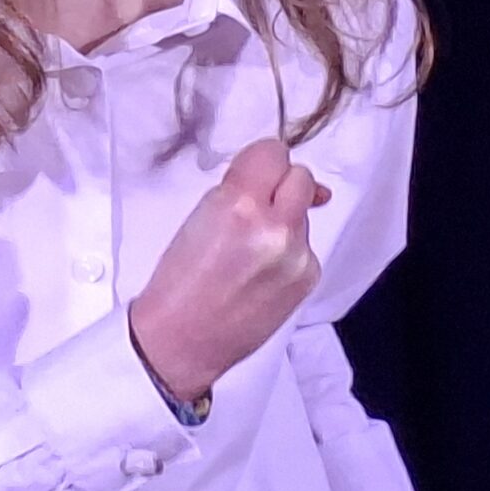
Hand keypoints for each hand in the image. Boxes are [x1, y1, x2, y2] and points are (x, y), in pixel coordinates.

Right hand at [129, 138, 329, 401]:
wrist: (184, 338)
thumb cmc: (181, 279)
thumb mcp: (201, 214)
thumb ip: (242, 188)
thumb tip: (282, 179)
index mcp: (239, 205)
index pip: (274, 152)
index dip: (260, 161)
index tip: (250, 174)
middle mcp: (276, 228)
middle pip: (301, 177)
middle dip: (280, 184)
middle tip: (254, 205)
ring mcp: (297, 256)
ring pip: (304, 212)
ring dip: (285, 218)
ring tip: (250, 248)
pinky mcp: (308, 279)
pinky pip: (307, 245)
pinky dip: (289, 250)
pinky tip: (262, 271)